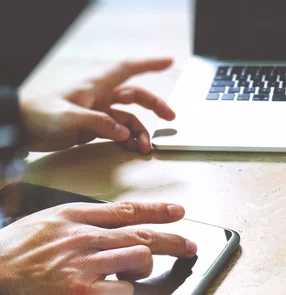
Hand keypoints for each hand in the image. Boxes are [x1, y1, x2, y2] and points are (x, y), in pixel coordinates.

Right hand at [0, 201, 196, 294]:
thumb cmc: (13, 253)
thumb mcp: (46, 222)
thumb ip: (80, 219)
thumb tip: (114, 223)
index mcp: (74, 217)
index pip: (126, 210)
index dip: (156, 211)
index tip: (177, 211)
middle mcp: (83, 237)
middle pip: (141, 235)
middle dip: (172, 240)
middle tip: (190, 245)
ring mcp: (84, 265)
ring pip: (138, 258)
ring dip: (146, 267)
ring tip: (140, 272)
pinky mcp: (82, 294)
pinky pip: (123, 292)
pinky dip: (125, 294)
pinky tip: (114, 294)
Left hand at [19, 58, 176, 153]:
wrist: (21, 129)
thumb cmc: (40, 115)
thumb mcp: (69, 117)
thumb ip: (99, 123)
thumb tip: (124, 133)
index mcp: (95, 86)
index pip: (127, 69)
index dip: (149, 64)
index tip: (169, 61)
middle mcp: (99, 97)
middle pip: (135, 96)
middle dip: (155, 106)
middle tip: (170, 118)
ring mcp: (98, 112)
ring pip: (128, 119)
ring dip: (140, 132)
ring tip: (144, 148)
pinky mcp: (94, 127)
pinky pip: (118, 132)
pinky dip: (127, 139)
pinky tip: (131, 148)